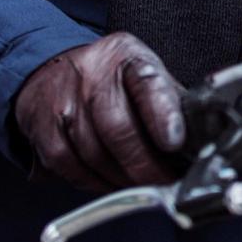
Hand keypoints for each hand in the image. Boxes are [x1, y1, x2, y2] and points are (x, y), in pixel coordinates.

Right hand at [13, 32, 184, 191]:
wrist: (50, 68)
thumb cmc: (108, 75)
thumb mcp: (142, 70)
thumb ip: (169, 98)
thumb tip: (200, 134)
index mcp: (126, 57)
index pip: (148, 83)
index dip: (163, 115)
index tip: (176, 143)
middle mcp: (91, 76)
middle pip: (118, 128)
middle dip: (144, 165)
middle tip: (163, 182)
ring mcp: (62, 101)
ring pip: (93, 154)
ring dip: (121, 178)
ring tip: (140, 184)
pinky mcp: (41, 127)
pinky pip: (69, 166)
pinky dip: (92, 181)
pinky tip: (109, 181)